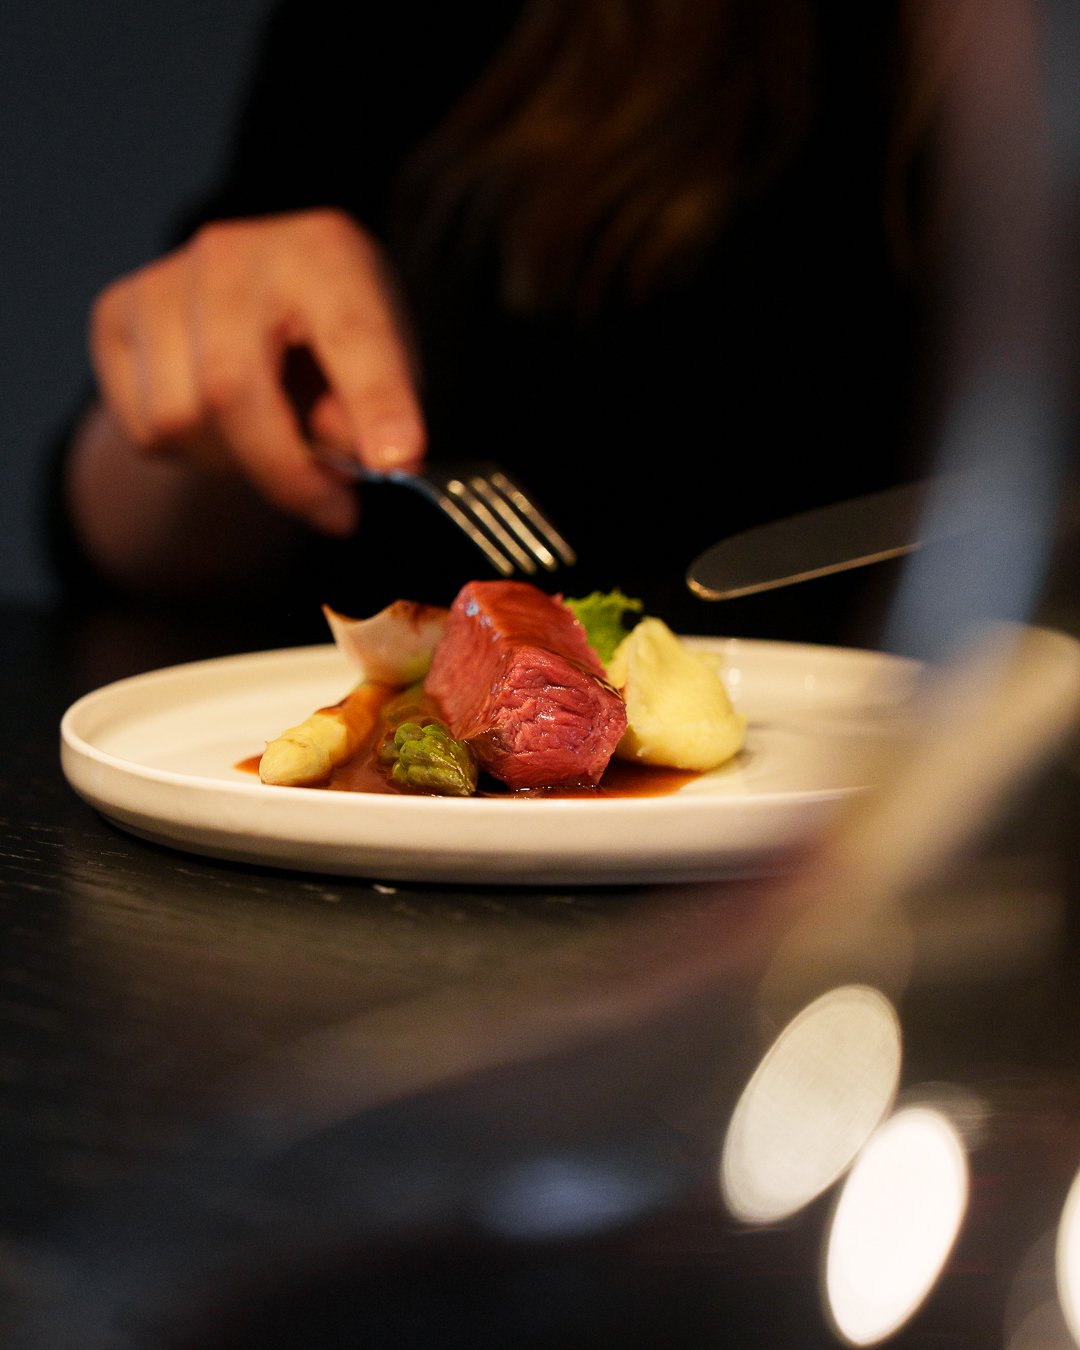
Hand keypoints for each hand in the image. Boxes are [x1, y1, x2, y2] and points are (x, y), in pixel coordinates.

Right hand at [89, 208, 426, 535]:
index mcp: (325, 254)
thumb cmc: (335, 344)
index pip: (351, 335)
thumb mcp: (386, 368)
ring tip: (272, 445)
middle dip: (285, 475)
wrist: (259, 308)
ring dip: (234, 464)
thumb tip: (360, 457)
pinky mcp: (115, 314)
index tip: (398, 461)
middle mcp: (235, 252)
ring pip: (180, 420)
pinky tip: (224, 427)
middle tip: (335, 515)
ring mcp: (165, 279)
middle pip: (232, 389)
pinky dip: (190, 455)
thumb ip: (375, 410)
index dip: (377, 403)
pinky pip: (145, 429)